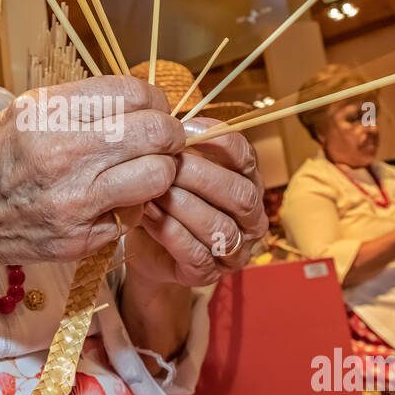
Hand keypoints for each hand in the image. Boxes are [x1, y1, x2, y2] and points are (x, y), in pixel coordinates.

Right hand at [0, 74, 184, 269]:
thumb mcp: (25, 112)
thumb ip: (82, 104)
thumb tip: (143, 100)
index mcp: (47, 112)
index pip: (134, 92)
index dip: (155, 101)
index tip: (153, 110)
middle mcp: (62, 152)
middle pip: (156, 132)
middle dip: (170, 135)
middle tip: (164, 141)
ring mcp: (74, 199)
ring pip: (158, 175)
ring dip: (160, 171)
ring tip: (142, 171)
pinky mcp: (82, 236)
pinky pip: (133, 212)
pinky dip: (131, 206)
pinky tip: (108, 202)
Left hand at [128, 119, 268, 287]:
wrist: (145, 248)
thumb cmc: (163, 200)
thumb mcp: (171, 169)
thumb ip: (177, 149)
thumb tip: (164, 121)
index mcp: (246, 182)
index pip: (246, 156)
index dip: (219, 140)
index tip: (185, 130)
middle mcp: (250, 217)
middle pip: (240, 194)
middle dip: (200, 176)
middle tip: (166, 165)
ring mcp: (234, 249)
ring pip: (221, 226)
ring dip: (183, 206)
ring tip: (152, 192)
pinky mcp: (209, 274)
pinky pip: (197, 254)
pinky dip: (171, 233)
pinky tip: (148, 217)